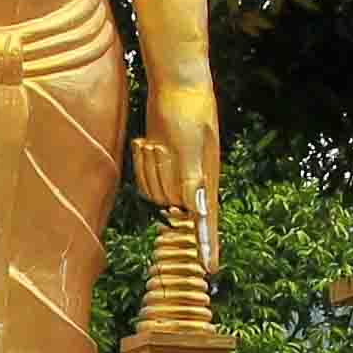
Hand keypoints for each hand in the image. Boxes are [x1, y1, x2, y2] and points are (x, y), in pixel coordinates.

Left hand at [132, 82, 223, 248]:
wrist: (175, 83)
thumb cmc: (189, 110)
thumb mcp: (190, 144)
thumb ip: (192, 178)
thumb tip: (196, 209)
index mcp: (207, 178)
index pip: (208, 220)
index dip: (208, 245)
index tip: (210, 269)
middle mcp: (192, 181)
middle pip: (170, 203)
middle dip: (161, 178)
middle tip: (165, 146)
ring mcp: (175, 172)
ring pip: (154, 192)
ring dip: (151, 167)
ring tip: (158, 139)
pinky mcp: (160, 164)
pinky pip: (144, 178)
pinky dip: (143, 162)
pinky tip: (149, 139)